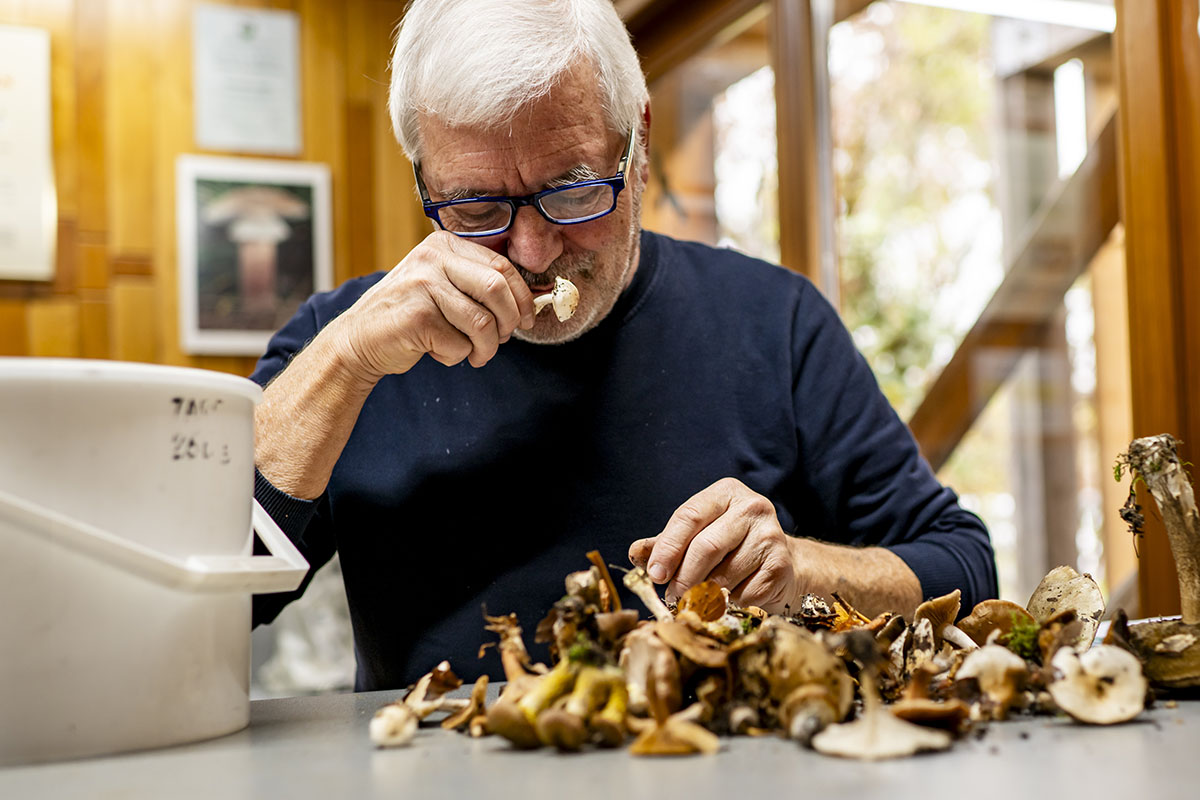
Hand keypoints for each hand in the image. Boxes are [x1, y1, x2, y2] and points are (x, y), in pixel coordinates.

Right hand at [333, 231, 534, 378]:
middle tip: (500, 340)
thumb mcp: (442, 286)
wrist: (358, 339)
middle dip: (507, 322)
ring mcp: (422, 286)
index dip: (522, 297)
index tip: (526, 319)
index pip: (502, 265)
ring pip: (482, 323)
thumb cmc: (411, 315)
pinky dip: (456, 357)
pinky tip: (437, 351)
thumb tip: (530, 302)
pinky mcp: (416, 317)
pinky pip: (459, 345)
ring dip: (485, 349)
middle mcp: (432, 259)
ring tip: (473, 354)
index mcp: (444, 245)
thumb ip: (478, 284)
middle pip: (496, 289)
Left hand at [628, 477, 800, 612]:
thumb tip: (636, 553)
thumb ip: (665, 543)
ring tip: (700, 599)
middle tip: (673, 596)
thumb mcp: (697, 536)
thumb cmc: (731, 548)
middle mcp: (752, 508)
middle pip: (706, 547)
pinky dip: (731, 603)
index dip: (668, 548)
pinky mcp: (781, 566)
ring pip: (724, 575)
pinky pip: (744, 593)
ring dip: (705, 594)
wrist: (784, 565)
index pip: (688, 516)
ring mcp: (771, 536)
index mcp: (726, 493)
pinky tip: (732, 598)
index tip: (655, 574)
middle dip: (683, 577)